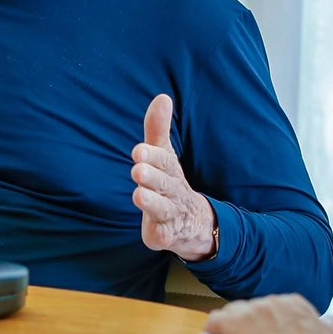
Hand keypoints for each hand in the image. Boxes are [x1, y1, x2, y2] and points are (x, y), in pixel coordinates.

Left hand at [131, 95, 216, 260]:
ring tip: (138, 195)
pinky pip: (163, 236)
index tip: (138, 150)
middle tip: (137, 170)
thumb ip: (158, 129)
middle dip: (151, 177)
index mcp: (170, 171)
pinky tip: (153, 235)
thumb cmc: (171, 182)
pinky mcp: (165, 235)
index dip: (152, 156)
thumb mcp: (164, 156)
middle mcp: (173, 191)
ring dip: (151, 202)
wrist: (195, 223)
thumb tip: (162, 97)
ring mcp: (171, 214)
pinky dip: (159, 235)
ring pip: (163, 209)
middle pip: (164, 184)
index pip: (164, 161)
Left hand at [202, 294, 332, 333]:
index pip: (280, 311)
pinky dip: (215, 333)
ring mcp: (248, 310)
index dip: (277, 330)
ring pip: (236, 317)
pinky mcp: (229, 323)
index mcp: (295, 303)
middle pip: (257, 315)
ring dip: (236, 333)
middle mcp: (270, 301)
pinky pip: (215, 322)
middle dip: (256, 332)